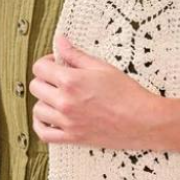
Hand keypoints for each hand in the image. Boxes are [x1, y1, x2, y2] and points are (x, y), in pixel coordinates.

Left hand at [29, 34, 163, 151]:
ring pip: (37, 109)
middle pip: (35, 87)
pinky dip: (40, 125)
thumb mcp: (102, 67)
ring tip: (58, 97)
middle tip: (58, 79)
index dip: (47, 62)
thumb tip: (60, 42)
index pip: (40, 68)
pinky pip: (44, 134)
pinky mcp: (72, 138)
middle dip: (45, 79)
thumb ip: (76, 55)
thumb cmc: (128, 93)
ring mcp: (67, 122)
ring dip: (44, 101)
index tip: (57, 63)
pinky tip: (48, 117)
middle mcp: (65, 102)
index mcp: (71, 81)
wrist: (143, 121)